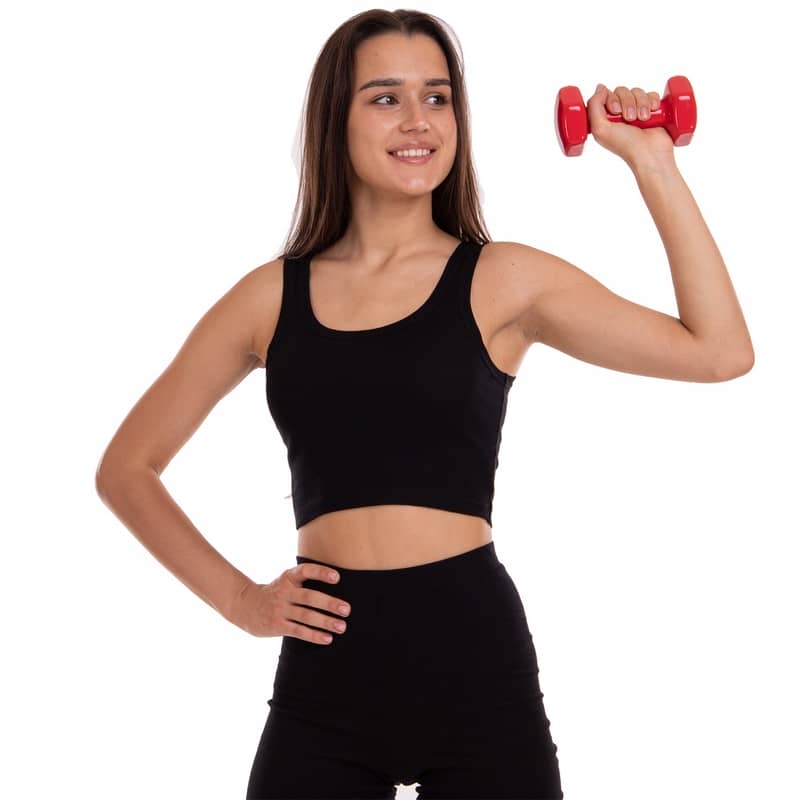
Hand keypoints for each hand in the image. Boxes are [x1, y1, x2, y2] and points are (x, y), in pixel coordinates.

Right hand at [228, 563, 350, 643]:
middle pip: (309, 597)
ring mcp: (279, 609)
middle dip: (329, 603)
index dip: (321, 573)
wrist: (245, 606)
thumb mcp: (285, 581)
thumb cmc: (275, 593)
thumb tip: (337, 587)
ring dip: (325, 622)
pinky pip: (298, 631)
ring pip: (306, 616)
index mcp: (288, 577)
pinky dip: (314, 635)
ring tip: (342, 627)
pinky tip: (327, 638)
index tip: (337, 578)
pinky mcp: (277, 625)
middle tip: (346, 610)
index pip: (305, 571)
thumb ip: (304, 582)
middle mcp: (284, 592)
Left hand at [589, 83, 676, 169]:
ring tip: (642, 120)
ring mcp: (636, 111)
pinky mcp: (651, 110)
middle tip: (630, 119)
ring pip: (637, 91)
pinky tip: (652, 114)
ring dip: (640, 104)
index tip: (615, 112)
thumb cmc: (625, 145)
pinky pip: (651, 94)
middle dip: (627, 103)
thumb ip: (594, 106)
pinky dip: (652, 102)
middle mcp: (620, 114)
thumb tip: (600, 88)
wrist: (650, 153)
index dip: (611, 99)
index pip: (606, 94)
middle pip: (622, 90)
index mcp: (605, 118)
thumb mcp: (600, 129)